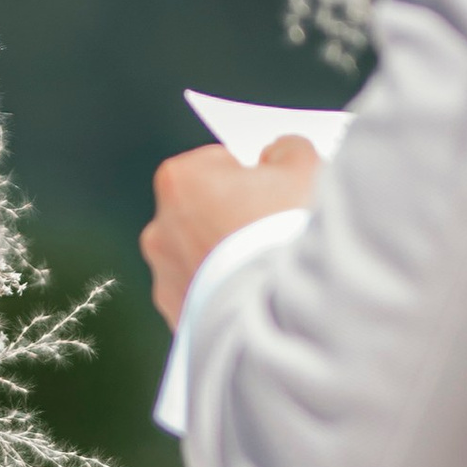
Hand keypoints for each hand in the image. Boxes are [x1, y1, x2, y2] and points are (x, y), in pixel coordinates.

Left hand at [141, 138, 317, 330]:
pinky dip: (226, 295)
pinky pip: (204, 296)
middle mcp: (160, 228)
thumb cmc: (291, 234)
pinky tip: (258, 299)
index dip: (254, 177)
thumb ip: (287, 150)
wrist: (287, 314)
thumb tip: (278, 154)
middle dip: (236, 219)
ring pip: (202, 256)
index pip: (219, 164)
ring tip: (269, 271)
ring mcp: (165, 277)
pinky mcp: (178, 316)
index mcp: (180, 180)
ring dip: (228, 260)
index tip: (275, 194)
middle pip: (206, 211)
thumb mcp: (306, 168)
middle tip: (277, 234)